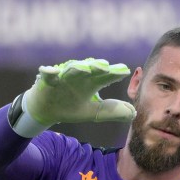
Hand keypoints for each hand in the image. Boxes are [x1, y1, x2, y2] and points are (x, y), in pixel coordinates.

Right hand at [10, 58, 135, 136]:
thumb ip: (112, 112)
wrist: (46, 111)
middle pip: (90, 70)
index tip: (124, 71)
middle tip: (107, 66)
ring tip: (86, 68)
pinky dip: (48, 72)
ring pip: (71, 70)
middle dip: (98, 67)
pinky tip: (51, 71)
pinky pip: (47, 75)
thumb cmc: (70, 108)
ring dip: (78, 67)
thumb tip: (133, 113)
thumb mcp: (93, 113)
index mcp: (91, 83)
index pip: (105, 77)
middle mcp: (78, 78)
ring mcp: (63, 78)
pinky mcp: (47, 81)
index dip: (114, 73)